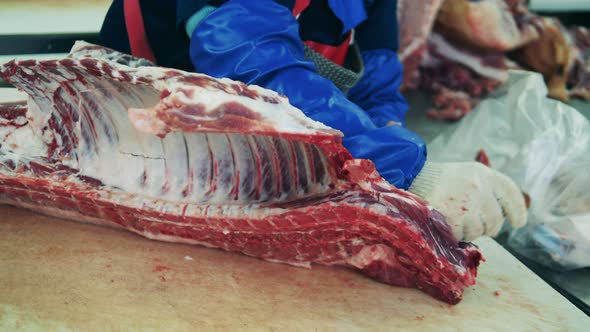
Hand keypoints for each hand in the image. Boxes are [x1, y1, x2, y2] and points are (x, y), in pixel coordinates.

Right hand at [409, 161, 526, 240]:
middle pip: (495, 219)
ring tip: (452, 220)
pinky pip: (461, 236)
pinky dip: (453, 235)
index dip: (517, 209)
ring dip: (467, 232)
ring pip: (478, 231)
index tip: (519, 223)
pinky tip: (444, 225)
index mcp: (482, 173)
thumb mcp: (463, 175)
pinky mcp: (453, 217)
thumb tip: (498, 218)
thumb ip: (482, 190)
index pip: (509, 192)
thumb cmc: (434, 179)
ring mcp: (467, 202)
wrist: (408, 177)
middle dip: (488, 228)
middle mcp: (478, 186)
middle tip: (475, 228)